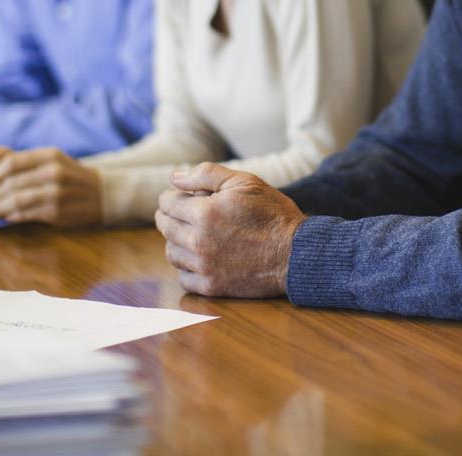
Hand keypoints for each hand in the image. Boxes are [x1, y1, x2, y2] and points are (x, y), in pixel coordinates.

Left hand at [0, 146, 102, 227]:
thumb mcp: (55, 159)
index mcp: (50, 155)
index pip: (11, 162)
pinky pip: (25, 214)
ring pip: (15, 200)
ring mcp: (55, 193)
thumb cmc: (72, 176)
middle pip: (10, 182)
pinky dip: (12, 216)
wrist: (103, 193)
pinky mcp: (56, 212)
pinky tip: (9, 216)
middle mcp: (53, 172)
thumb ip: (28, 161)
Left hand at [155, 164, 304, 297]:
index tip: (182, 197)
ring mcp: (204, 267)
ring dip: (177, 241)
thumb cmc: (273, 214)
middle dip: (171, 216)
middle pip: (165, 228)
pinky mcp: (212, 287)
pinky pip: (184, 278)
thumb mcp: (244, 182)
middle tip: (185, 213)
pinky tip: (201, 258)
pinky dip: (187, 267)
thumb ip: (206, 174)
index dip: (173, 196)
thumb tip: (174, 177)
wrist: (296, 253)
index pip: (168, 203)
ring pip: (172, 253)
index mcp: (204, 213)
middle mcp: (198, 242)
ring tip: (193, 235)